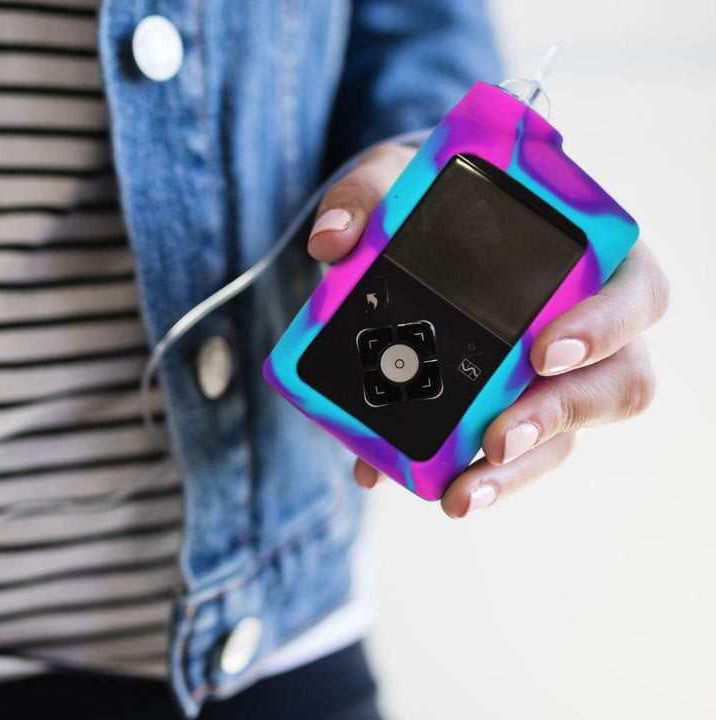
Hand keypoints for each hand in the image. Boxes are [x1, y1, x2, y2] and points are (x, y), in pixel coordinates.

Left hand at [308, 144, 668, 517]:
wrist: (411, 235)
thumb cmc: (431, 204)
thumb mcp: (398, 179)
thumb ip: (365, 195)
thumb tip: (331, 240)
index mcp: (586, 259)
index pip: (635, 292)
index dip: (605, 327)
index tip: (542, 351)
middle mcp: (587, 327)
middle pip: (617, 383)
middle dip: (559, 416)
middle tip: (499, 439)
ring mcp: (554, 378)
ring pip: (566, 438)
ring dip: (517, 472)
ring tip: (460, 494)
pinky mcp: (512, 412)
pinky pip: (508, 456)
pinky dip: (463, 473)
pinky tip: (411, 479)